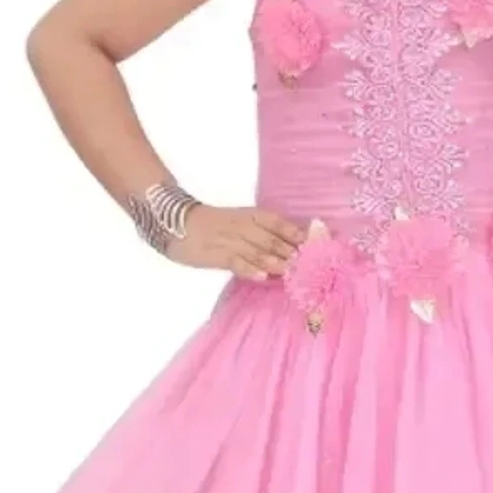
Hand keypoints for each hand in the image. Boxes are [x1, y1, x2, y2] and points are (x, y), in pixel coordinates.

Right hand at [168, 203, 305, 280]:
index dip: (298, 235)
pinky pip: (236, 261)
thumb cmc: (211, 224)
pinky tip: (263, 277)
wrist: (175, 222)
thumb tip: (288, 250)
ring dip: (278, 263)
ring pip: (259, 251)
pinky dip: (250, 269)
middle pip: (273, 239)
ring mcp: (230, 240)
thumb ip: (262, 234)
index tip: (317, 247)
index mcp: (251, 215)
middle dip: (293, 253)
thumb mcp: (239, 222)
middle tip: (312, 267)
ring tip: (295, 274)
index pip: (279, 223)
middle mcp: (244, 226)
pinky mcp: (216, 254)